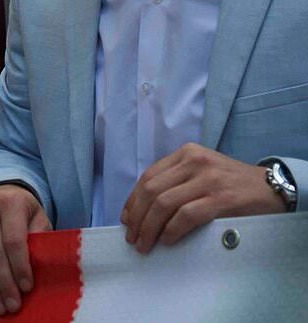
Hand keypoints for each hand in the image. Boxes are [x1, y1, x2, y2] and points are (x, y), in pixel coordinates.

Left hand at [120, 143, 284, 253]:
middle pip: (152, 191)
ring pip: (165, 204)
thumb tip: (142, 209)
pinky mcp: (222, 199)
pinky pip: (187, 216)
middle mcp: (194, 162)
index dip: (132, 201)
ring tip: (145, 244)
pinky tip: (167, 241)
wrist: (272, 187)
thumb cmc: (232, 183)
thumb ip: (176, 181)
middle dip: (137, 218)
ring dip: (150, 228)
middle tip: (132, 238)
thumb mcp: (201, 170)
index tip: (126, 219)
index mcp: (185, 153)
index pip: (148, 177)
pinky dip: (172, 230)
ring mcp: (208, 179)